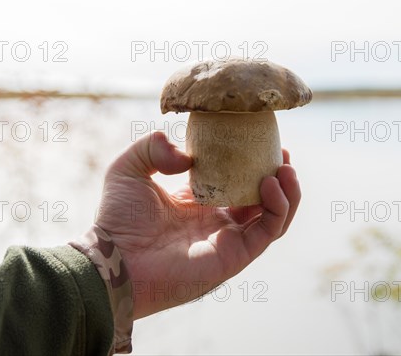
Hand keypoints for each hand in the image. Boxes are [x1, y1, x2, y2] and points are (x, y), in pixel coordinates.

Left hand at [96, 132, 300, 318]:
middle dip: (278, 176)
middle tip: (283, 154)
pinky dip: (278, 208)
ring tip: (286, 167)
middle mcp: (217, 223)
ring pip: (273, 217)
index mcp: (197, 204)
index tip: (262, 141)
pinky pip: (268, 231)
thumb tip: (187, 154)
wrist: (113, 259)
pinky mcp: (235, 256)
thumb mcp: (129, 168)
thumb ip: (153, 147)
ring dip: (287, 192)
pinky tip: (271, 184)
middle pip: (261, 199)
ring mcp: (228, 240)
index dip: (252, 163)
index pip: (235, 182)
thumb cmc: (117, 219)